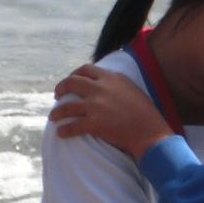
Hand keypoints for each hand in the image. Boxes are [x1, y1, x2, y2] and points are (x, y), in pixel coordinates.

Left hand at [50, 65, 171, 158]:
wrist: (150, 131)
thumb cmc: (145, 112)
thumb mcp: (131, 88)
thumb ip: (116, 83)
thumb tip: (105, 82)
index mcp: (110, 78)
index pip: (85, 69)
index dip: (73, 74)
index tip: (70, 81)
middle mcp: (100, 89)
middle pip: (71, 83)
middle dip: (61, 88)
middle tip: (57, 96)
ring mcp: (95, 106)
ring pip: (67, 107)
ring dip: (57, 112)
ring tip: (53, 117)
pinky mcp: (94, 124)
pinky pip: (72, 126)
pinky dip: (64, 130)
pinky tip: (61, 133)